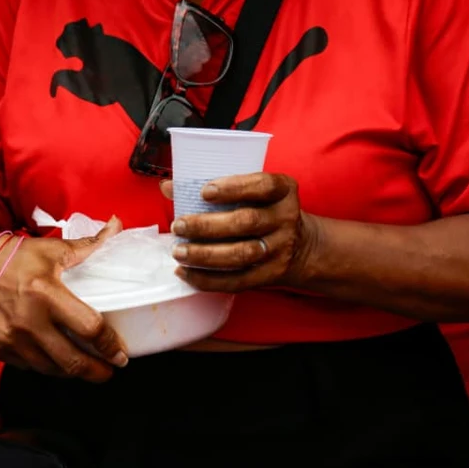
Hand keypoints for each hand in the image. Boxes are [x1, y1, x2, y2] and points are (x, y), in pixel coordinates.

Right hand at [0, 221, 128, 382]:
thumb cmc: (12, 257)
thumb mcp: (50, 250)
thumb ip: (88, 244)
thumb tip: (116, 225)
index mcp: (45, 293)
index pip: (89, 328)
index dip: (110, 345)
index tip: (120, 354)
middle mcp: (26, 321)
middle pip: (72, 361)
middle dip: (97, 372)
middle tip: (110, 371)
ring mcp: (8, 339)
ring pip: (51, 369)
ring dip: (72, 371)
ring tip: (86, 368)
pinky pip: (27, 366)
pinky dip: (44, 365)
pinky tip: (55, 359)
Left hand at [161, 173, 320, 292]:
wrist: (301, 248)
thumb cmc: (263, 211)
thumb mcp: (252, 193)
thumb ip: (214, 187)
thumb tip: (167, 186)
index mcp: (282, 192)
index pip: (262, 186)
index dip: (233, 188)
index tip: (204, 192)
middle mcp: (285, 219)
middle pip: (245, 222)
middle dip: (207, 225)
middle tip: (178, 225)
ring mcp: (279, 250)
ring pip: (240, 254)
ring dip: (204, 255)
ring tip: (178, 251)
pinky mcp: (269, 275)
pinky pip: (236, 281)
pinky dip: (207, 279)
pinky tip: (185, 273)